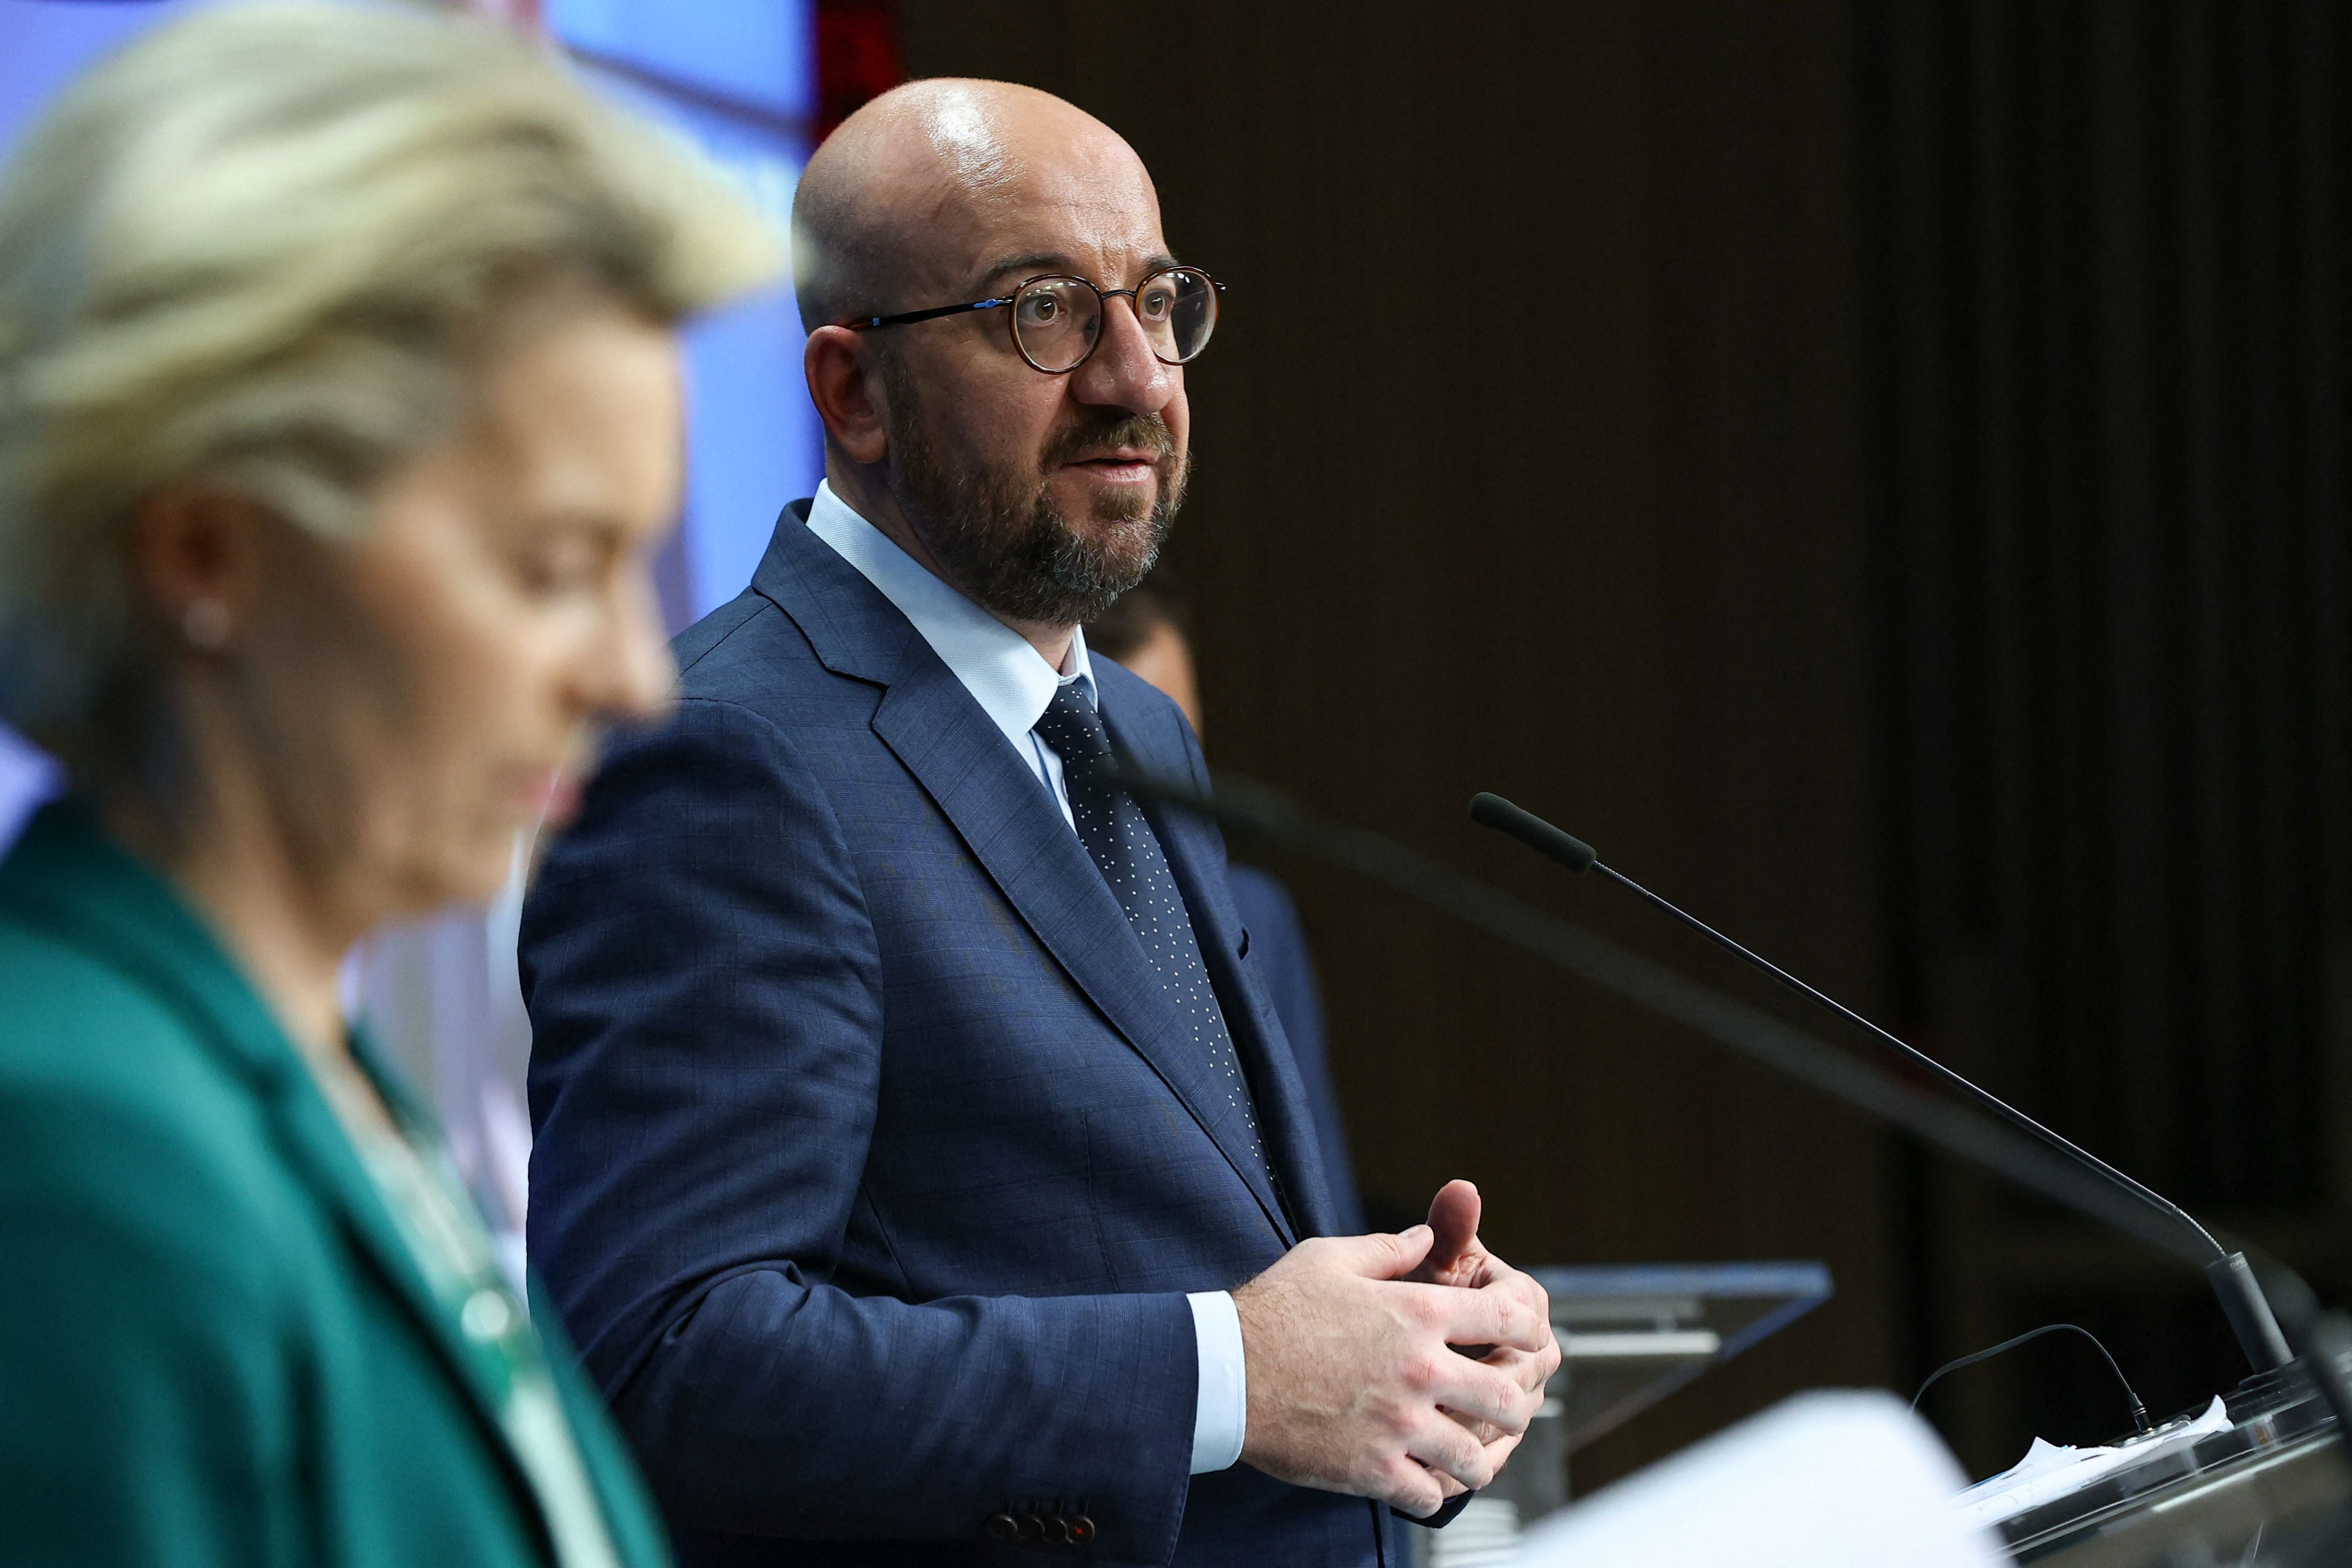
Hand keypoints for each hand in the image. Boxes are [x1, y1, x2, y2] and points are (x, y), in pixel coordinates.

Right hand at [1231, 1223, 1552, 1516]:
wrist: (1222, 1371)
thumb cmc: (1274, 1310)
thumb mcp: (1331, 1260)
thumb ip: (1388, 1248)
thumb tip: (1425, 1236)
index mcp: (1416, 1313)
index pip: (1508, 1320)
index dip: (1531, 1330)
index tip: (1531, 1341)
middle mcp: (1419, 1370)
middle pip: (1507, 1397)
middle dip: (1519, 1404)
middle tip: (1510, 1408)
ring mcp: (1398, 1425)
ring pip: (1475, 1458)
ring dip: (1480, 1458)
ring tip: (1473, 1455)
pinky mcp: (1372, 1470)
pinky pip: (1429, 1496)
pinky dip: (1434, 1491)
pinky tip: (1428, 1481)